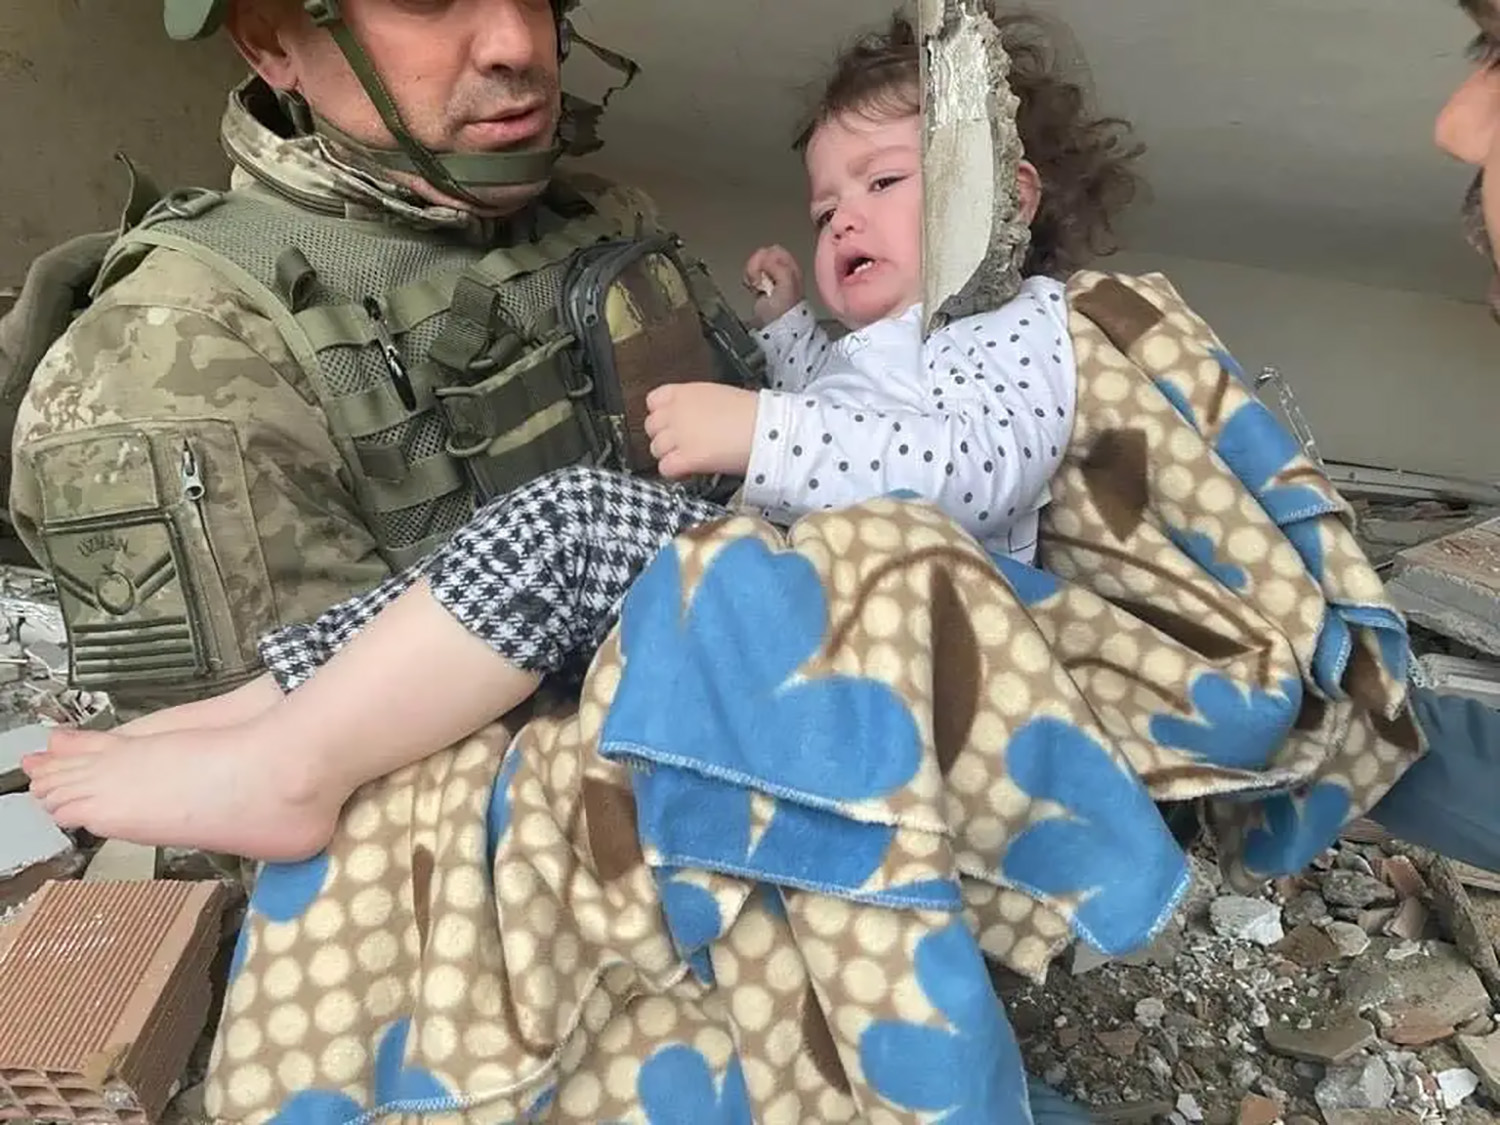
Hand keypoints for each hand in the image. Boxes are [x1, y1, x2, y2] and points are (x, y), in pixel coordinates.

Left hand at [644, 383, 758, 479]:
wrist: (767, 428)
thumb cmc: (755, 413)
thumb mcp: (720, 397)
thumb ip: (699, 405)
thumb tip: (697, 418)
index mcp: (686, 392)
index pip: (653, 400)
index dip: (661, 414)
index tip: (670, 422)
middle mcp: (677, 412)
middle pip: (651, 427)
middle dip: (664, 436)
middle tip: (680, 443)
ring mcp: (678, 435)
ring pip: (656, 449)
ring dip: (670, 455)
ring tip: (688, 459)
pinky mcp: (685, 457)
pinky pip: (665, 468)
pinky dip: (675, 472)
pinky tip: (689, 471)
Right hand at [742, 245, 802, 325]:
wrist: (776, 325)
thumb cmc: (784, 309)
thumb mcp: (786, 284)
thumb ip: (778, 267)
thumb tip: (765, 257)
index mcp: (791, 267)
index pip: (774, 250)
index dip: (766, 258)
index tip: (764, 271)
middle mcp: (782, 269)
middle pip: (763, 254)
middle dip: (756, 265)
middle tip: (759, 278)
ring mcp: (771, 276)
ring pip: (755, 262)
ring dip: (752, 272)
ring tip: (757, 285)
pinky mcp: (761, 283)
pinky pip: (751, 272)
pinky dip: (749, 278)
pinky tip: (754, 287)